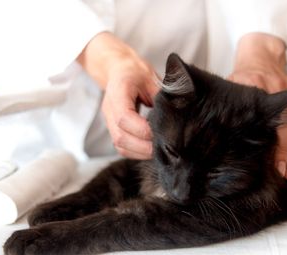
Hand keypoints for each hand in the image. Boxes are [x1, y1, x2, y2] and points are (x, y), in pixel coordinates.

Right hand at [77, 32, 157, 158]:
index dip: (142, 129)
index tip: (161, 132)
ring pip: (120, 145)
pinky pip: (122, 148)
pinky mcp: (113, 129)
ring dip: (140, 152)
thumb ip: (162, 97)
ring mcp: (109, 121)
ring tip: (159, 150)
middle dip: (144, 147)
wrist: (119, 70)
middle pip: (120, 137)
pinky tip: (150, 149)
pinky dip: (136, 152)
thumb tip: (178, 116)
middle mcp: (109, 109)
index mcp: (118, 91)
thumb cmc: (137, 73)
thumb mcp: (152, 78)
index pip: (124, 118)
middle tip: (164, 147)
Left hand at [228, 33, 286, 178]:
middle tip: (282, 173)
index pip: (269, 123)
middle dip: (286, 153)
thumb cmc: (241, 77)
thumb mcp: (231, 86)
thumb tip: (217, 130)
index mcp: (258, 87)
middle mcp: (279, 90)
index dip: (273, 145)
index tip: (272, 163)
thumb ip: (228, 105)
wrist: (261, 56)